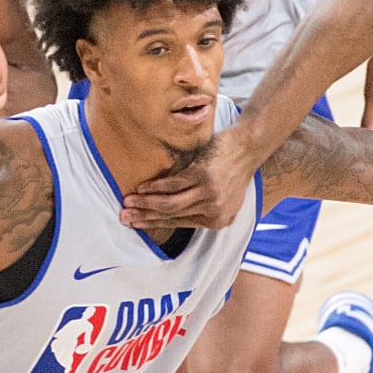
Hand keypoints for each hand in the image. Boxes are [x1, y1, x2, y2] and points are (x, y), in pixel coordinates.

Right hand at [121, 129, 260, 230]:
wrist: (248, 148)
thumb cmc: (233, 170)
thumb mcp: (222, 196)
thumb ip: (200, 207)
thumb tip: (167, 212)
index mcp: (219, 220)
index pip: (180, 224)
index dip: (155, 224)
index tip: (136, 224)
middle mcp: (214, 211)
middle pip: (172, 216)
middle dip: (145, 217)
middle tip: (124, 217)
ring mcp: (209, 194)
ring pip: (170, 204)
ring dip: (146, 204)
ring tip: (128, 202)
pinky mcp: (203, 176)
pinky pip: (173, 185)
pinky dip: (155, 187)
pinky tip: (142, 188)